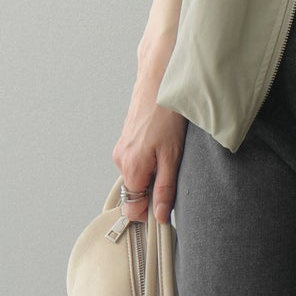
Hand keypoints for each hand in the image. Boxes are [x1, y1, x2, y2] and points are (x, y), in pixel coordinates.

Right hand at [112, 50, 186, 224]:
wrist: (159, 80)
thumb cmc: (166, 112)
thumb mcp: (173, 155)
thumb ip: (165, 188)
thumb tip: (159, 215)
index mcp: (130, 167)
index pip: (132, 208)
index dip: (150, 214)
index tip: (165, 213)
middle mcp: (121, 159)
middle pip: (135, 192)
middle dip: (153, 192)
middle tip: (175, 177)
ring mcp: (122, 148)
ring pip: (138, 176)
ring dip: (154, 174)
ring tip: (171, 156)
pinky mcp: (127, 139)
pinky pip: (137, 161)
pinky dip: (151, 161)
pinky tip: (164, 146)